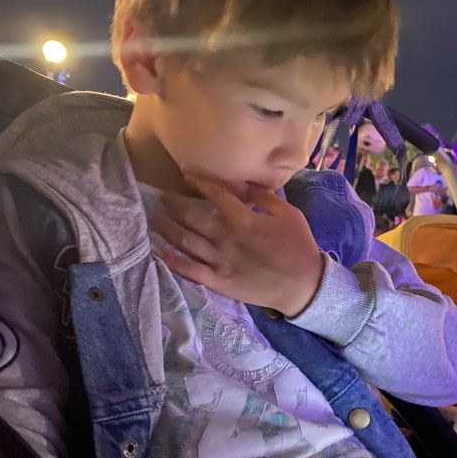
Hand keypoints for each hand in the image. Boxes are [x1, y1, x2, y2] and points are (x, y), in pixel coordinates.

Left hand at [149, 175, 324, 316]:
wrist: (303, 286)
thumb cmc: (298, 247)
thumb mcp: (289, 214)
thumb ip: (265, 197)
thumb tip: (246, 182)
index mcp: (243, 219)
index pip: (214, 194)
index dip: (198, 180)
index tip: (184, 171)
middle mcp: (225, 238)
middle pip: (191, 216)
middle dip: (173, 203)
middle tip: (161, 195)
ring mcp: (219, 261)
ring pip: (185, 241)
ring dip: (166, 227)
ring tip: (153, 217)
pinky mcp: (217, 281)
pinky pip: (189, 270)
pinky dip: (171, 259)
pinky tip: (158, 250)